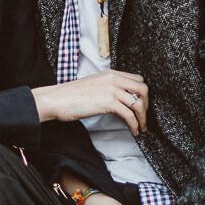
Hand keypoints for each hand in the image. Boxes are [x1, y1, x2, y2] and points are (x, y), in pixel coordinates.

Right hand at [32, 70, 148, 135]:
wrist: (57, 99)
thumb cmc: (71, 95)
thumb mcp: (94, 85)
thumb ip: (108, 87)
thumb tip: (119, 99)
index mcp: (111, 73)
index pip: (137, 79)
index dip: (142, 93)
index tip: (141, 105)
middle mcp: (114, 79)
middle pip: (143, 89)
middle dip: (147, 105)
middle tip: (143, 117)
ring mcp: (112, 90)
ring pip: (139, 103)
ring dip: (143, 118)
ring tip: (141, 127)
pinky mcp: (108, 102)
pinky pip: (129, 115)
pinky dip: (134, 125)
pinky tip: (133, 131)